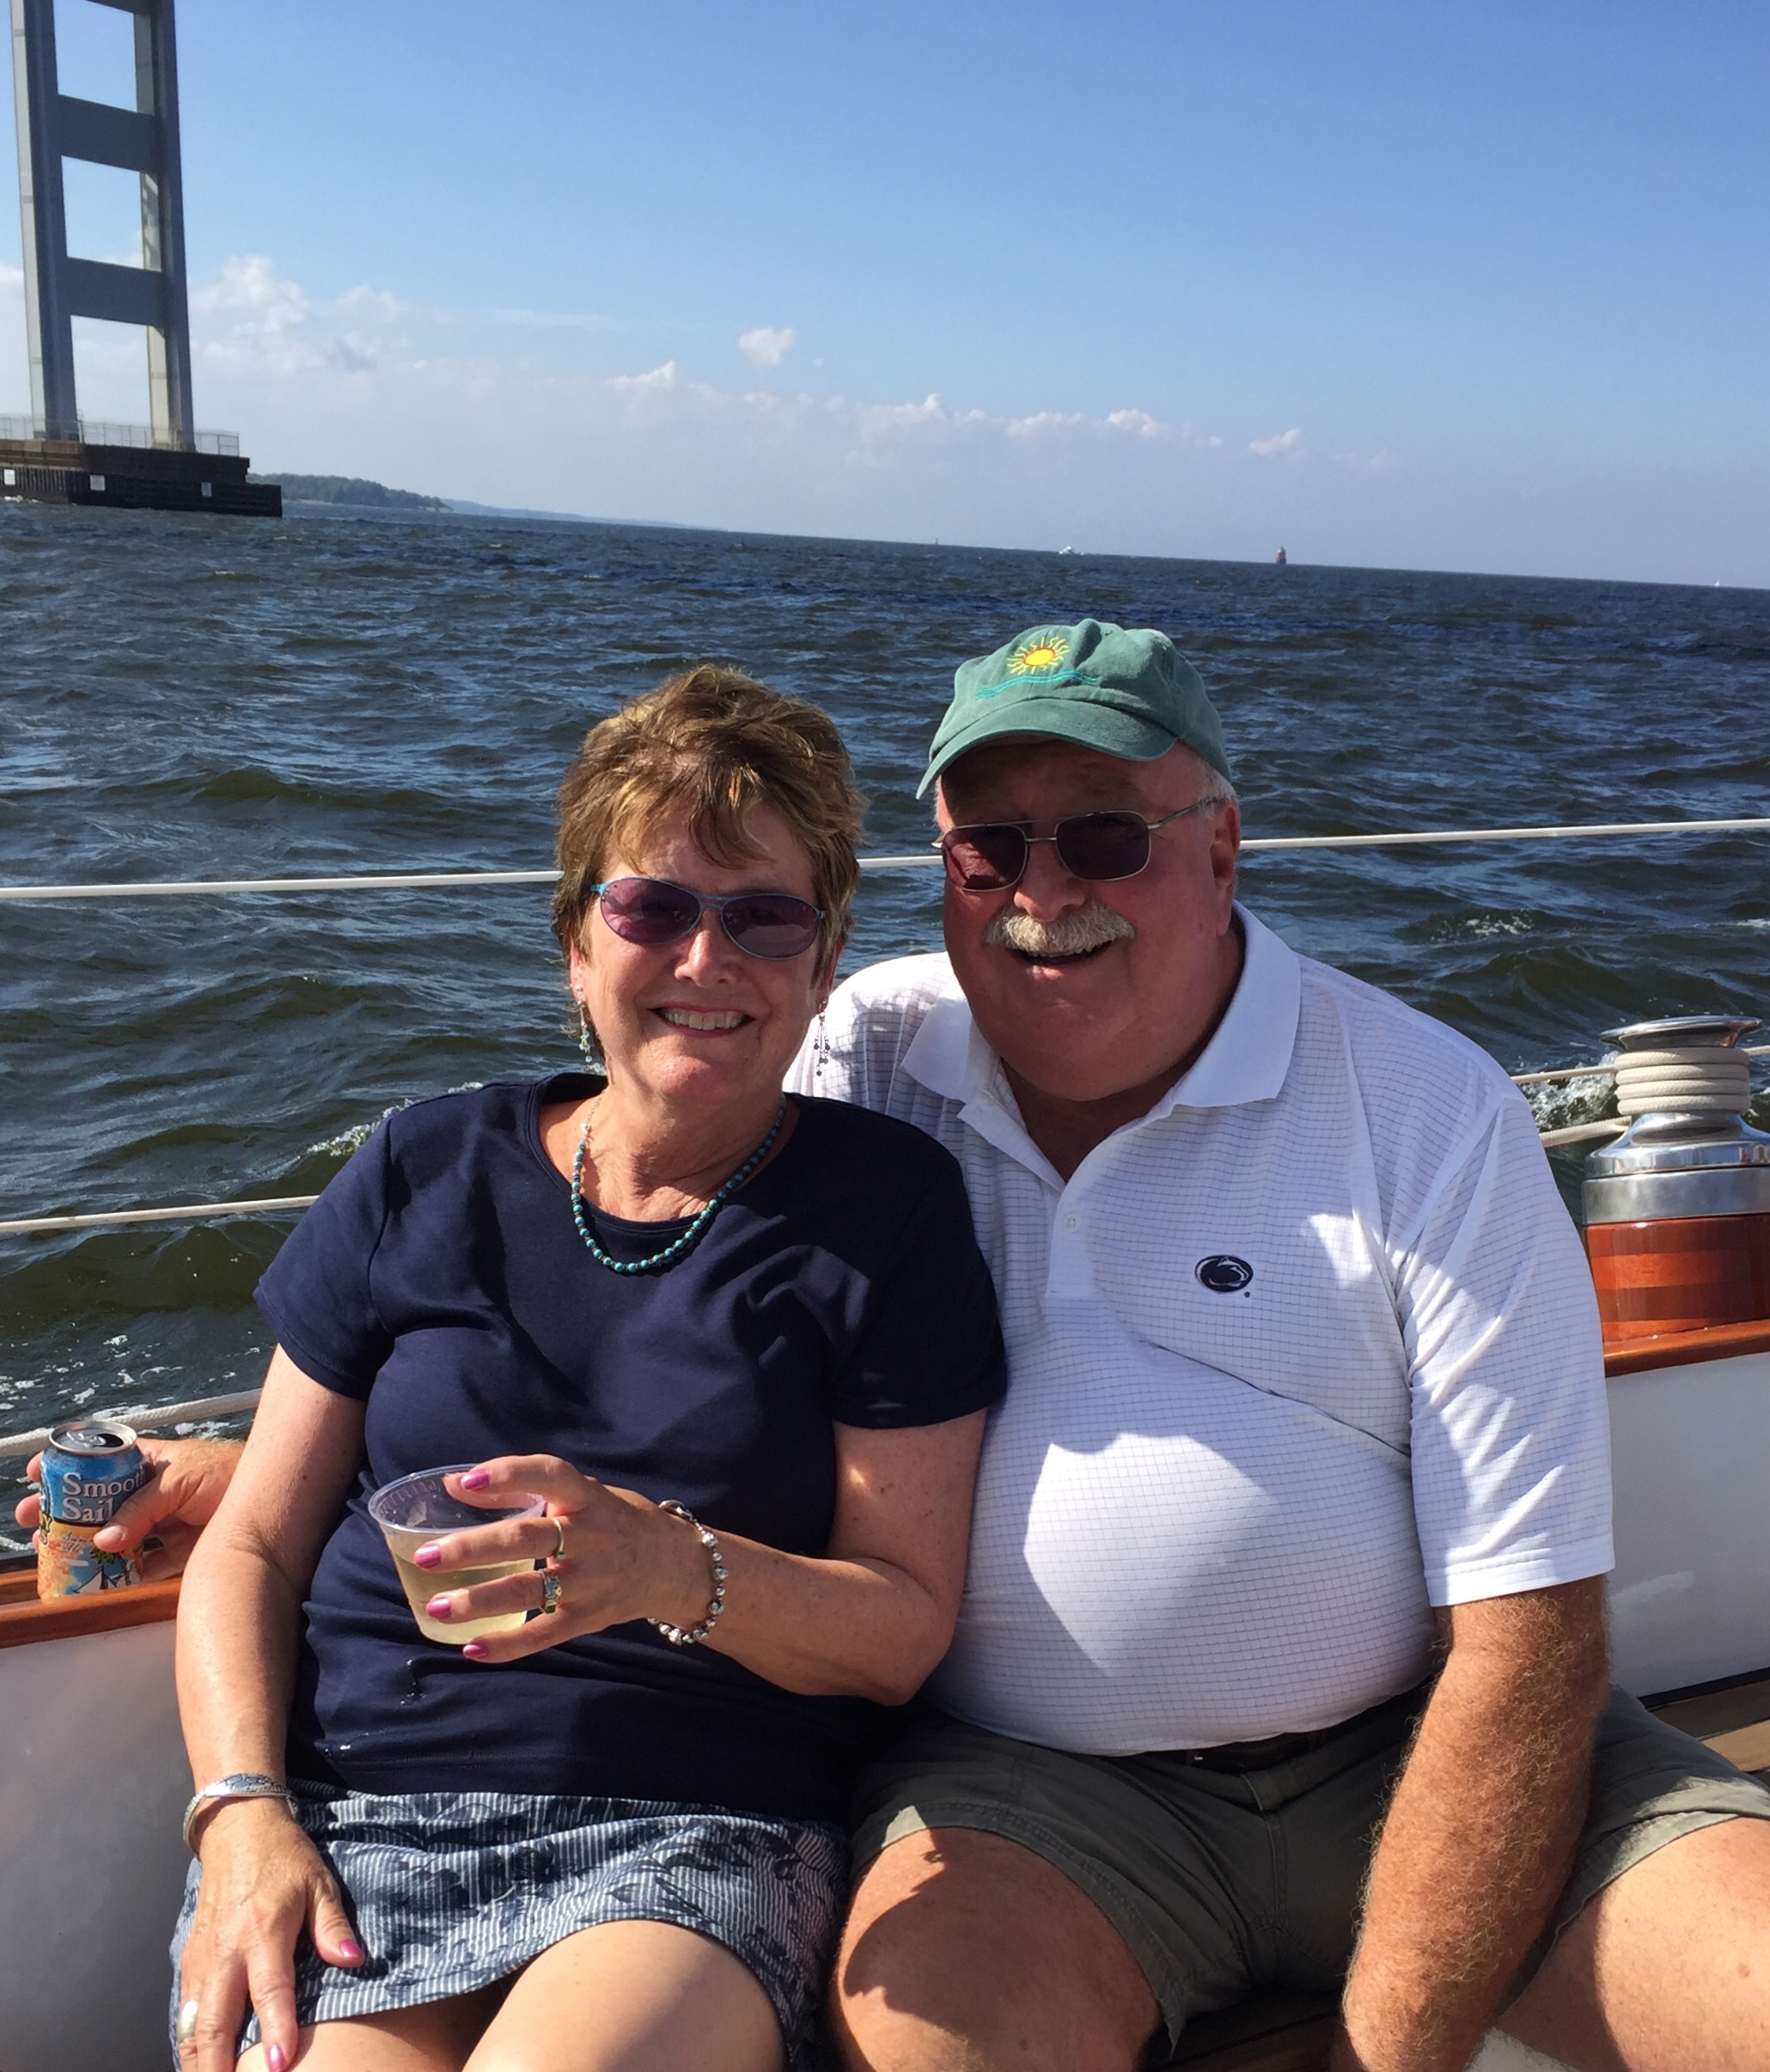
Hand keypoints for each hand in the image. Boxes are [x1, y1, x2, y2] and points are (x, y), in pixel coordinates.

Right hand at [14, 1436, 243, 1580]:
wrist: (274, 1503)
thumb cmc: (230, 1473)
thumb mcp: (180, 1479)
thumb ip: (142, 1508)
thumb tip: (103, 1539)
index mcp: (152, 1462)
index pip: (104, 1460)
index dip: (72, 1465)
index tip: (38, 1473)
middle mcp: (154, 1492)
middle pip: (102, 1502)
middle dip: (67, 1511)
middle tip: (33, 1522)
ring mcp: (164, 1522)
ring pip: (117, 1535)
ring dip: (87, 1545)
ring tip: (54, 1553)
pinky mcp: (178, 1551)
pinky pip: (142, 1565)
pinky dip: (120, 1574)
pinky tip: (96, 1579)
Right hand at [177, 1795, 361, 2071]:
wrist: (237, 1829)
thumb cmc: (283, 1858)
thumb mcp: (318, 1882)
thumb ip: (332, 1926)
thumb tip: (354, 1960)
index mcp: (263, 1931)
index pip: (270, 1989)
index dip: (276, 2029)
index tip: (280, 2065)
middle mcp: (227, 1951)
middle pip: (216, 2020)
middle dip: (220, 2065)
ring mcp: (203, 1959)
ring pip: (192, 2024)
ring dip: (199, 2061)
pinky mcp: (189, 1962)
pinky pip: (184, 2012)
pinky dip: (188, 2043)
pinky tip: (199, 2063)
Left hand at [412, 1454, 711, 1662]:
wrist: (674, 1565)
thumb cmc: (616, 1520)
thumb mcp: (582, 1494)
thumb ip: (524, 1489)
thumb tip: (456, 1485)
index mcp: (587, 1497)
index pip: (549, 1475)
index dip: (510, 1474)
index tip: (467, 1479)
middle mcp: (590, 1537)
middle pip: (527, 1538)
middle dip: (473, 1548)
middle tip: (427, 1556)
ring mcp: (589, 1581)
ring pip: (529, 1590)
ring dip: (479, 1600)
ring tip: (437, 1606)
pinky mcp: (588, 1618)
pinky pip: (543, 1634)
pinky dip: (507, 1644)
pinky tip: (472, 1647)